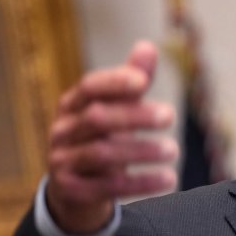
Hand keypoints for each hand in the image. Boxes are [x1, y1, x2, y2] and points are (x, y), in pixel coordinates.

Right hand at [45, 41, 177, 233]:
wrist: (74, 190)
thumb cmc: (101, 139)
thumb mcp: (115, 109)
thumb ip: (131, 81)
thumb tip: (148, 46)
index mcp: (72, 105)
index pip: (89, 87)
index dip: (115, 82)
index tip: (143, 82)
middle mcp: (63, 131)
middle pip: (97, 118)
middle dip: (134, 116)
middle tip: (170, 115)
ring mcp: (63, 161)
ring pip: (102, 153)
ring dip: (141, 151)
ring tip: (173, 150)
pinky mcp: (73, 190)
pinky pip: (109, 186)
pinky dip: (142, 183)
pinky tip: (169, 179)